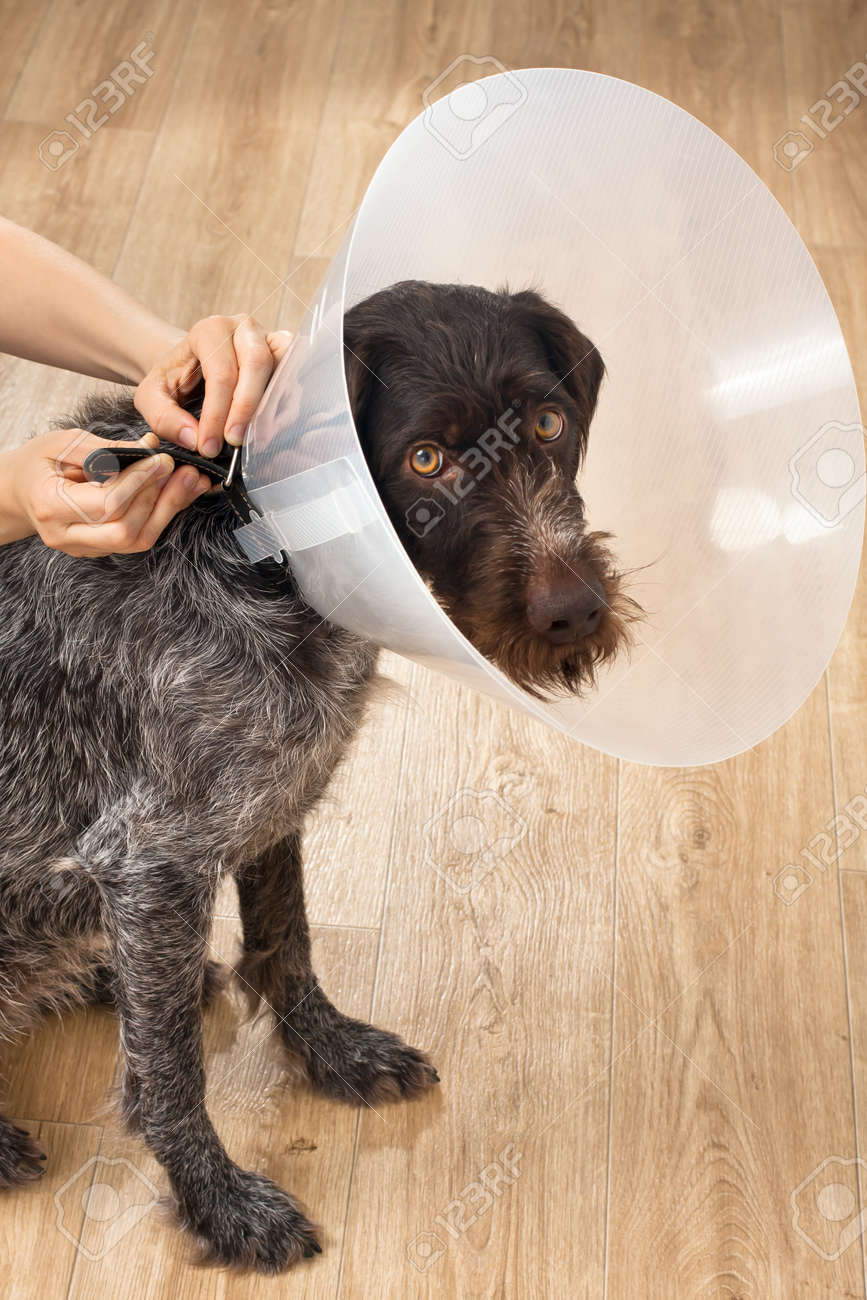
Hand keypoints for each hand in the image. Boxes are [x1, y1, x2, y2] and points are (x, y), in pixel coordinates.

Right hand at [0, 428, 211, 554]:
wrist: (19, 490)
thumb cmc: (38, 462)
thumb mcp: (63, 443)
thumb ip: (106, 449)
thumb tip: (150, 446)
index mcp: (50, 506)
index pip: (106, 504)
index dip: (138, 483)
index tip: (162, 459)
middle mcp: (67, 536)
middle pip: (126, 531)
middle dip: (159, 500)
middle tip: (184, 470)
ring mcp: (84, 548)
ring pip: (137, 540)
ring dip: (168, 510)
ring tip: (191, 481)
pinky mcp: (101, 549)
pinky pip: (137, 537)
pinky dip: (161, 514)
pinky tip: (179, 492)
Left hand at [134, 315, 292, 456]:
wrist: (192, 367)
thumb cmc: (174, 380)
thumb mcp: (151, 396)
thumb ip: (163, 417)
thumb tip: (194, 438)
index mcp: (210, 330)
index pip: (220, 371)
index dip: (216, 413)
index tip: (208, 446)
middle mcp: (244, 329)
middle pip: (257, 363)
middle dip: (246, 409)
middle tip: (233, 442)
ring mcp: (269, 340)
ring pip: (283, 368)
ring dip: (272, 408)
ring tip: (254, 440)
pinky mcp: (284, 358)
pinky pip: (294, 380)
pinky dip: (285, 409)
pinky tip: (267, 433)